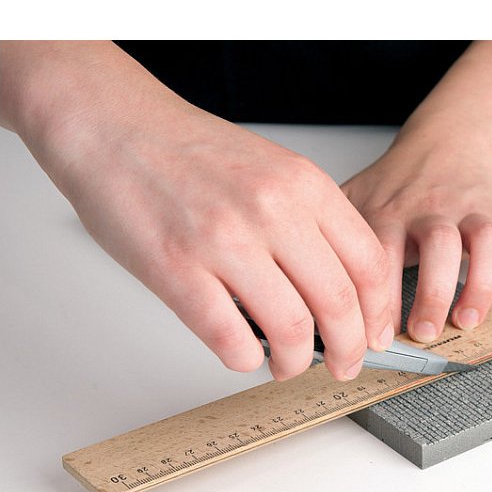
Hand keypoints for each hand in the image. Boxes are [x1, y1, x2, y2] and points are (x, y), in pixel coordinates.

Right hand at [4, 43, 392, 381]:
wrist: (113, 126)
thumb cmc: (187, 152)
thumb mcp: (272, 169)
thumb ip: (308, 223)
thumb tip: (336, 291)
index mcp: (303, 186)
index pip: (367, 263)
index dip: (378, 312)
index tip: (376, 335)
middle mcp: (272, 211)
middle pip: (338, 303)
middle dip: (349, 350)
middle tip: (343, 365)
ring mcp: (224, 241)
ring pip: (290, 328)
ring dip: (295, 362)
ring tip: (287, 365)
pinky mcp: (177, 269)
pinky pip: (229, 338)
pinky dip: (244, 359)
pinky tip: (243, 353)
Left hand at [341, 134, 491, 342]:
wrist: (450, 141)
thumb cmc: (398, 186)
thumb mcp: (352, 200)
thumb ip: (326, 241)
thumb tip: (291, 298)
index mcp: (390, 211)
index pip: (380, 256)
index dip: (378, 301)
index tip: (375, 341)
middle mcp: (434, 210)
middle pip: (439, 245)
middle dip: (433, 294)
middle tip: (424, 334)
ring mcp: (474, 212)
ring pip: (488, 240)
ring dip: (481, 284)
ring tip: (468, 321)